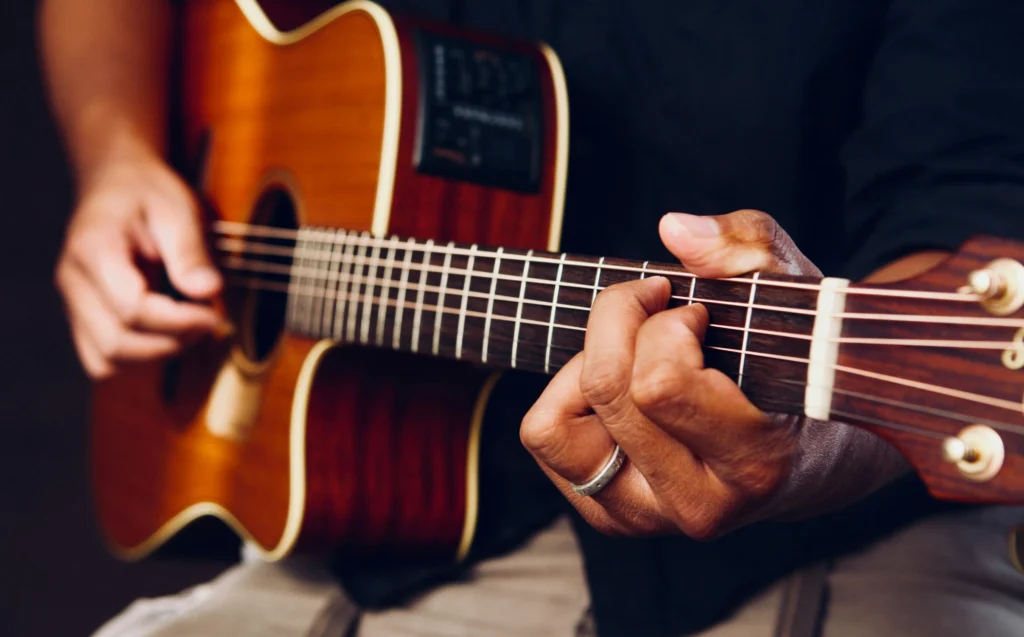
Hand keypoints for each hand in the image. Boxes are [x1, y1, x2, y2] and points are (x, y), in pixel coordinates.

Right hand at [55, 151, 223, 379]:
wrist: (116, 182)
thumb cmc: (148, 192)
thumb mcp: (178, 208)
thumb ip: (191, 251)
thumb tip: (209, 291)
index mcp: (94, 249)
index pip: (131, 309)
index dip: (178, 321)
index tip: (214, 314)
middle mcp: (73, 281)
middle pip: (116, 342)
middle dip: (171, 342)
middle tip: (209, 321)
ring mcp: (73, 303)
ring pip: (106, 360)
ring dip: (156, 355)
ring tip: (190, 327)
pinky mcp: (82, 317)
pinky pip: (103, 359)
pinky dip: (138, 358)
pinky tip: (169, 334)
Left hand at [520, 210, 906, 538]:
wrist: (814, 458)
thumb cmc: (799, 365)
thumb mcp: (793, 289)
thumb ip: (746, 248)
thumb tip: (673, 229)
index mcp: (755, 463)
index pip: (658, 384)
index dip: (665, 324)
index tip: (694, 311)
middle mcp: (697, 506)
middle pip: (606, 389)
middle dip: (621, 323)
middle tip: (658, 311)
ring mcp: (647, 518)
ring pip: (554, 426)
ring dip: (585, 367)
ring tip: (634, 354)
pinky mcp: (609, 517)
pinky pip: (545, 438)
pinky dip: (567, 396)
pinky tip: (619, 388)